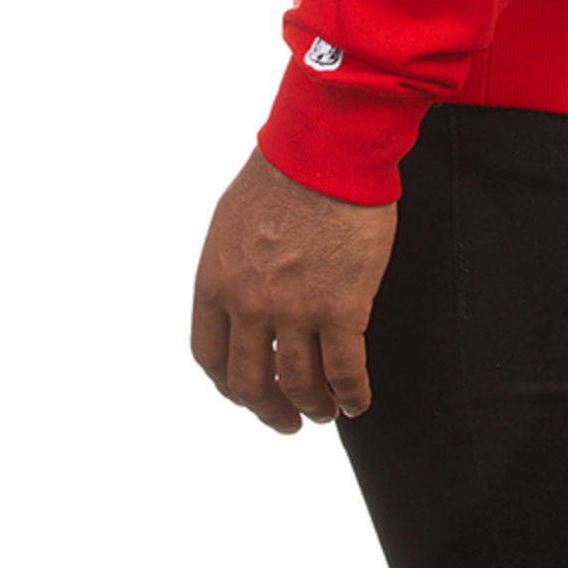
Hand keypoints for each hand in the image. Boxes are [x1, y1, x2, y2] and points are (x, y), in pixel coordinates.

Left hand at [190, 147, 397, 434]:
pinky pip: (345, 370)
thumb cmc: (285, 169)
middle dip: (268, 409)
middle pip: (250, 382)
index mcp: (216, 280)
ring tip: (324, 412)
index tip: (246, 392)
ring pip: (299, 384)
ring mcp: (295, 309)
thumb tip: (240, 290)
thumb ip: (232, 264)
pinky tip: (357, 402)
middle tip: (285, 420)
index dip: (229, 383)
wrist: (328, 147)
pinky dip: (351, 395)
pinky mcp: (343, 306)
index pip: (210, 354)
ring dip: (312, 407)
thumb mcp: (233, 219)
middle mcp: (249, 304)